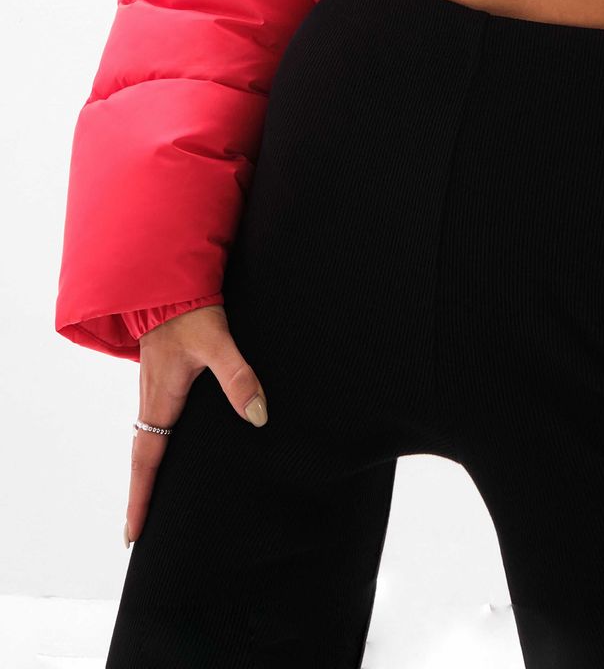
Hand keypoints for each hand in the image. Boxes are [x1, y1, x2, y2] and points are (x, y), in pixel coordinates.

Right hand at [124, 304, 268, 547]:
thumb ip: (238, 375)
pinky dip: (156, 443)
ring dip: (148, 469)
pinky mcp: (163, 374)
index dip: (141, 499)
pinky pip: (156, 419)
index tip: (133, 536)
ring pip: (148, 438)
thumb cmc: (189, 309)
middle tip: (138, 532)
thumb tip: (258, 416)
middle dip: (141, 494)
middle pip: (143, 457)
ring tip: (154, 498)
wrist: (168, 280)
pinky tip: (171, 445)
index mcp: (160, 399)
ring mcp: (155, 386)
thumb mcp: (216, 341)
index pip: (147, 461)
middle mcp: (153, 398)